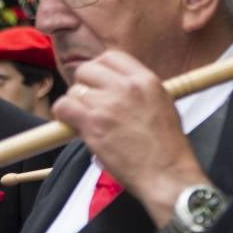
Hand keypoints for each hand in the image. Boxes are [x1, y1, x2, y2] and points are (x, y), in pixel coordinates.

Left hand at [52, 50, 209, 232]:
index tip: (99, 84)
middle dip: (86, 86)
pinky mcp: (93, 123)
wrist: (168, 174)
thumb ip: (140, 92)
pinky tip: (76, 127)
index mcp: (147, 81)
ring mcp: (108, 104)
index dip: (100, 70)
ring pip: (74, 91)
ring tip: (89, 122)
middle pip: (87, 70)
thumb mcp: (165, 107)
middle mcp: (127, 87)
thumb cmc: (169, 149)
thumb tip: (117, 88)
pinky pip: (63, 107)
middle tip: (92, 105)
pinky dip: (64, 116)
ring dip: (77, 106)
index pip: (110, 58)